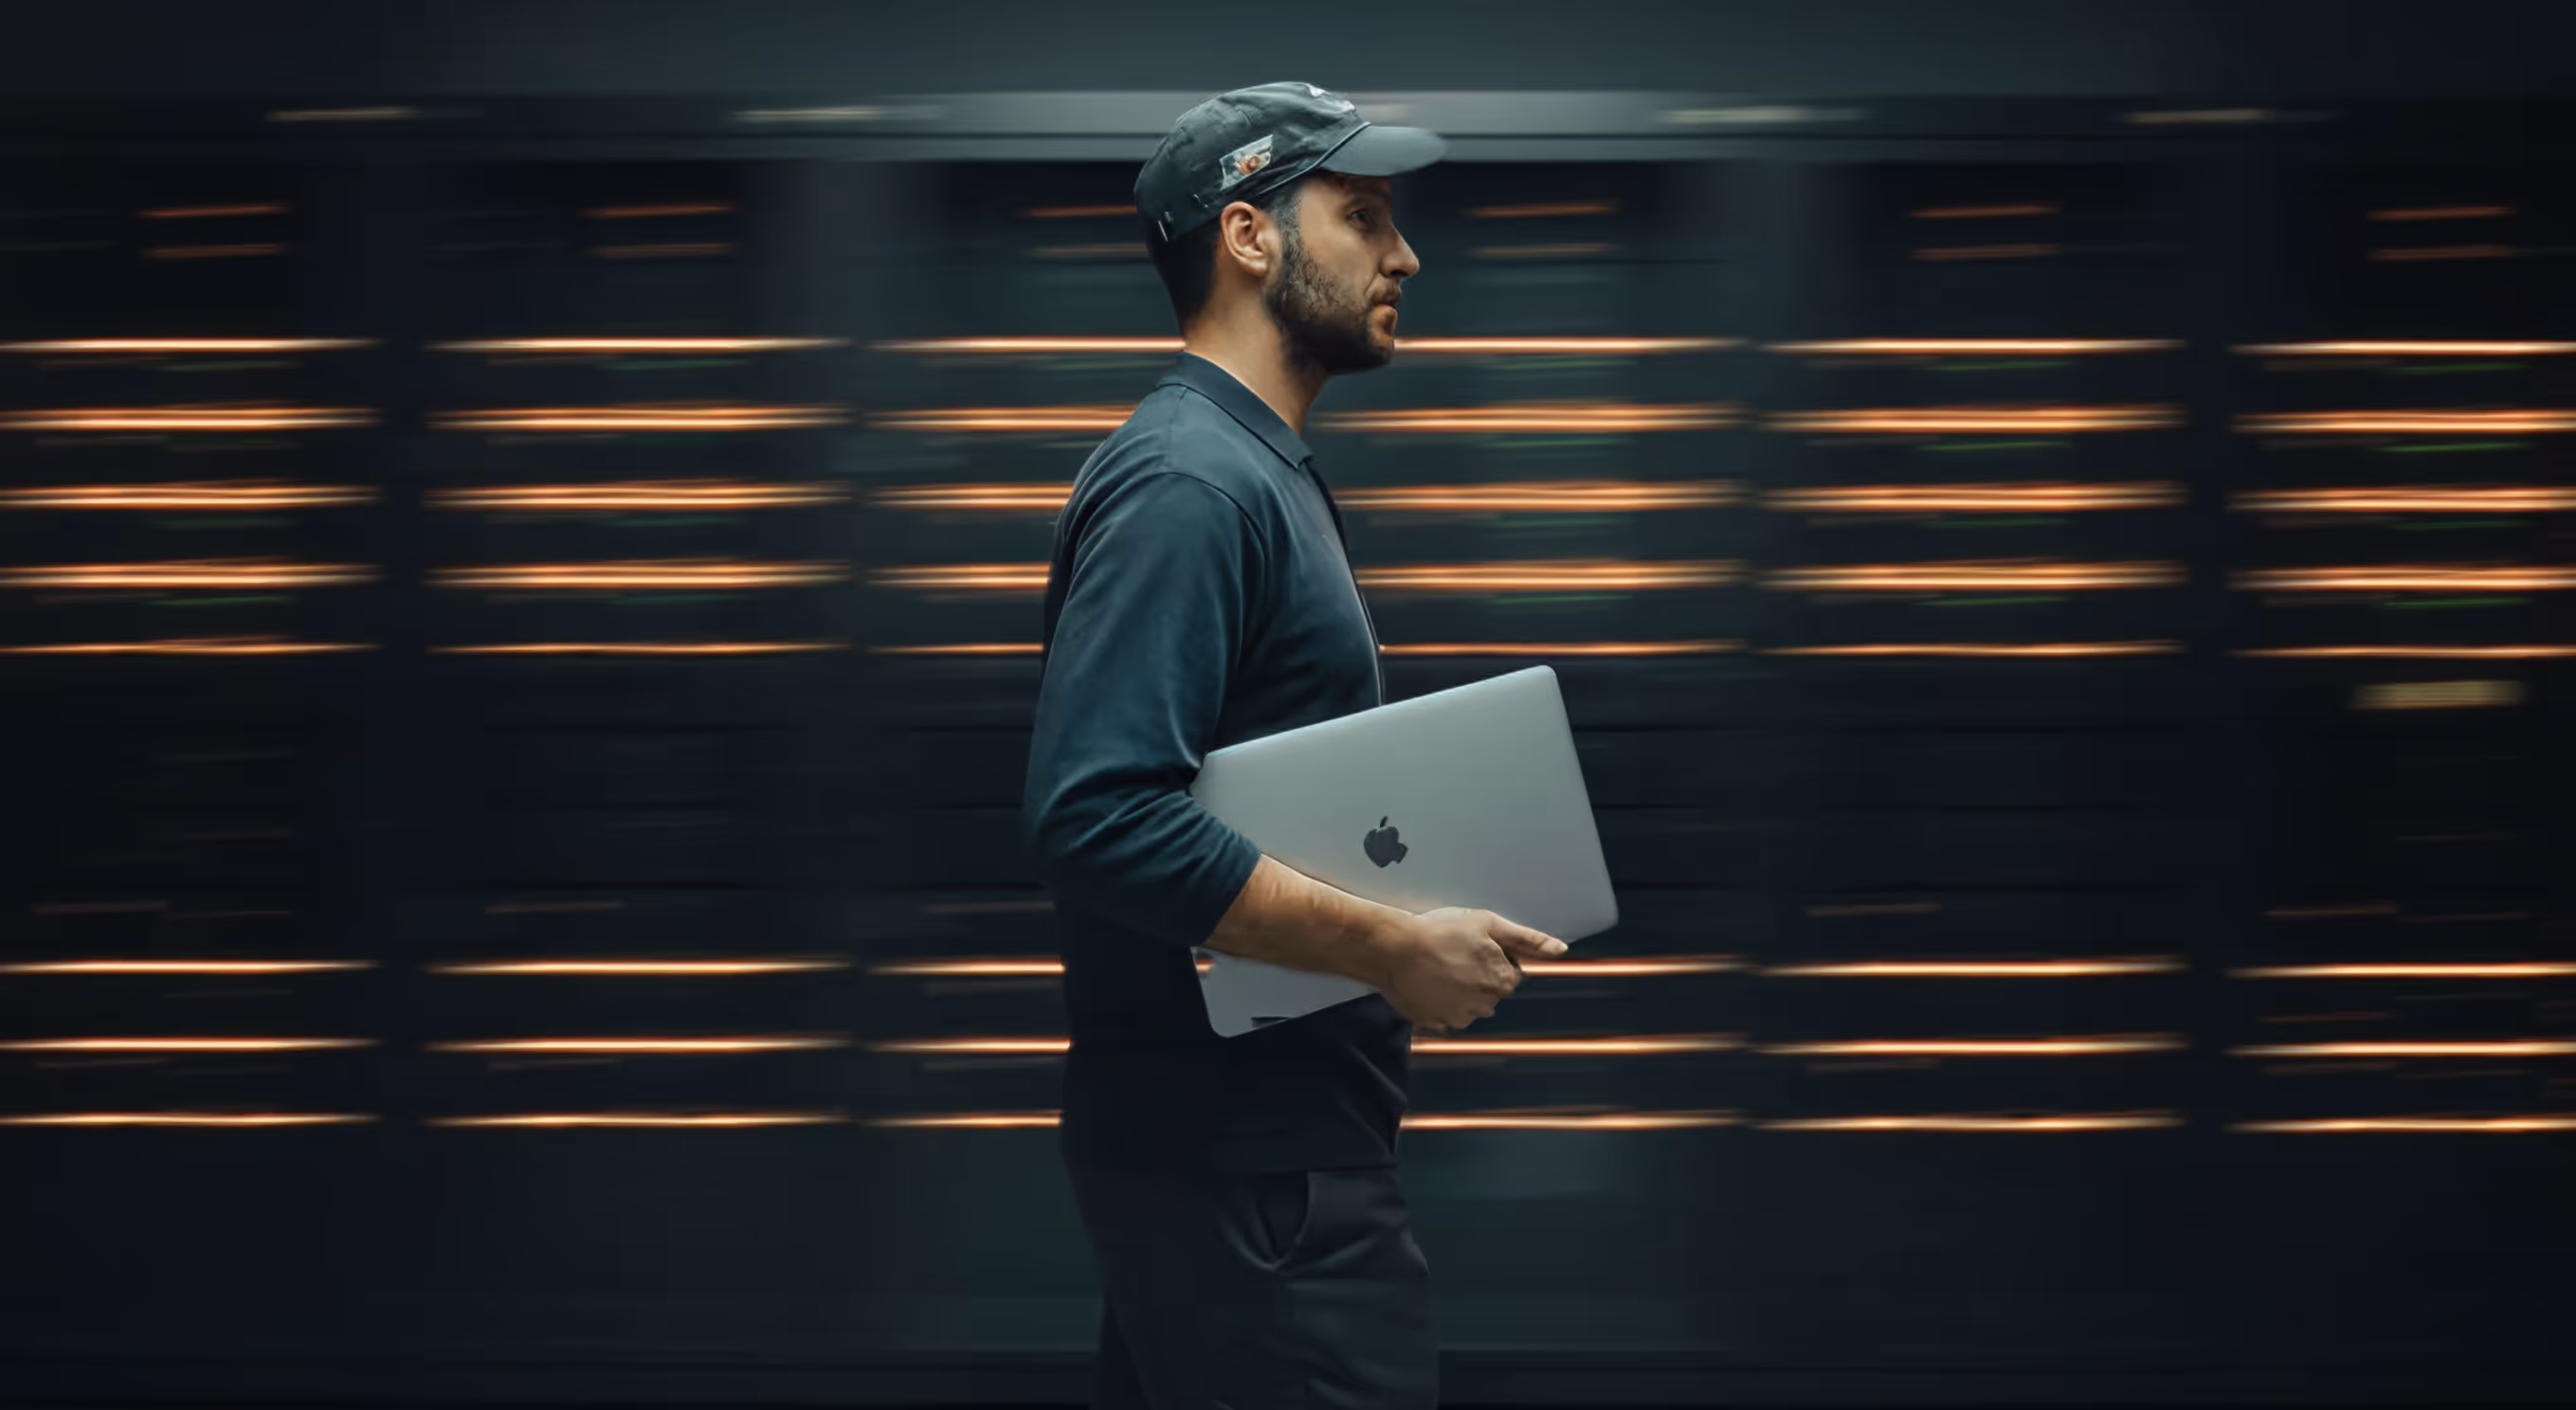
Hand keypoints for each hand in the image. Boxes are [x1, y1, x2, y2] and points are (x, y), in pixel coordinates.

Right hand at [1375, 907, 1566, 1033]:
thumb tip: (1560, 949)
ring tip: (1438, 966)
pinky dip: (1440, 1001)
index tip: (1473, 946)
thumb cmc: (1439, 931)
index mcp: (1501, 981)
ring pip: (1469, 1004)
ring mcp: (1458, 1018)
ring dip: (1459, 989)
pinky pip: (1445, 1014)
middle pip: (1490, 991)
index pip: (1510, 974)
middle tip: (1454, 953)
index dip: (1494, 957)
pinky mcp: (1434, 1023)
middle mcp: (1484, 1006)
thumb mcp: (1488, 924)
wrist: (1392, 948)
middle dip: (1478, 974)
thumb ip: (1528, 939)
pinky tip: (1428, 982)